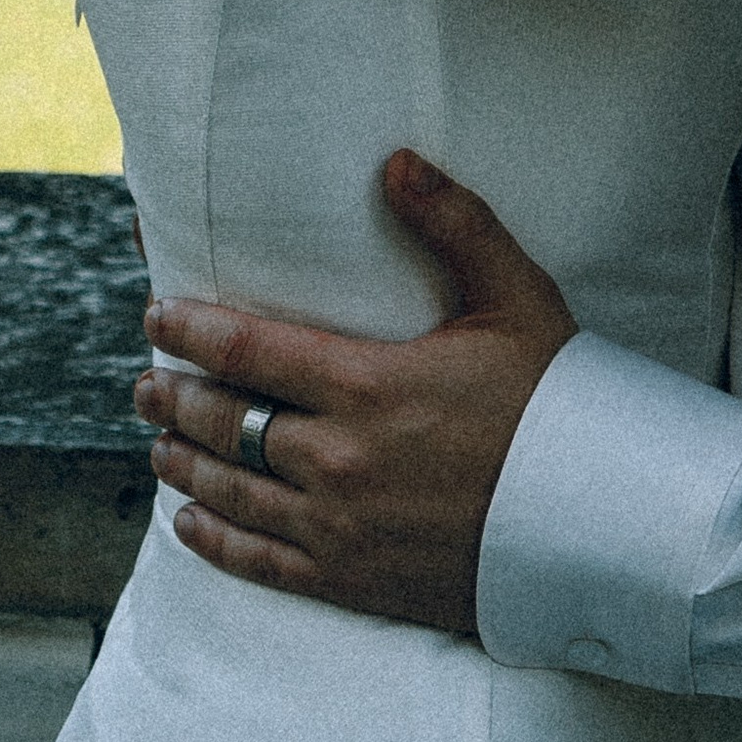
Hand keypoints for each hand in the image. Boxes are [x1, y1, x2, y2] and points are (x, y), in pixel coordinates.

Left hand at [135, 152, 576, 634]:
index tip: (156, 315)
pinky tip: (190, 524)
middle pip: (225, 423)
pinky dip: (216, 541)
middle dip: (173, 398)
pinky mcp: (353, 580)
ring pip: (232, 492)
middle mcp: (339, 460)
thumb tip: (394, 161)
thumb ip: (454, 224)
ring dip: (183, 464)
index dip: (190, 331)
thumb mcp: (515, 299)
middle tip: (143, 380)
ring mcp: (342, 527)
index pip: (248, 350)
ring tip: (157, 442)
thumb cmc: (557, 405)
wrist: (598, 527)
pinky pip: (262, 563)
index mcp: (368, 385)